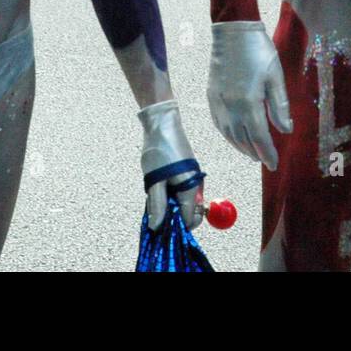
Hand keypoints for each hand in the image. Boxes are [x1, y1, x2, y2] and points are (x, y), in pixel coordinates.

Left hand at [138, 100, 202, 230]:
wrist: (163, 123)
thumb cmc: (160, 150)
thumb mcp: (154, 180)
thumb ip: (157, 205)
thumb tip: (157, 228)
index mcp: (190, 189)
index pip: (189, 220)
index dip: (174, 226)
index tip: (158, 225)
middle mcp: (195, 186)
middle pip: (188, 213)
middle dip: (171, 215)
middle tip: (154, 205)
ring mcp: (192, 180)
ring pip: (182, 203)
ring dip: (168, 203)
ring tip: (155, 188)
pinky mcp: (187, 174)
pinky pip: (180, 192)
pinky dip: (169, 193)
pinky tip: (159, 182)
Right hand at [208, 21, 291, 169]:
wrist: (232, 31)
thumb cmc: (258, 51)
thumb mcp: (275, 77)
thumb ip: (279, 106)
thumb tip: (285, 130)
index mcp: (249, 102)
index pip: (258, 137)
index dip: (267, 153)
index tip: (274, 164)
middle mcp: (230, 107)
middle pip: (242, 139)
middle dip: (254, 152)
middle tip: (264, 159)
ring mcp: (218, 102)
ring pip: (228, 134)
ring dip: (240, 147)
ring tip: (252, 152)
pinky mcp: (211, 96)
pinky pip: (218, 123)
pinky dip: (227, 135)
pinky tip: (234, 136)